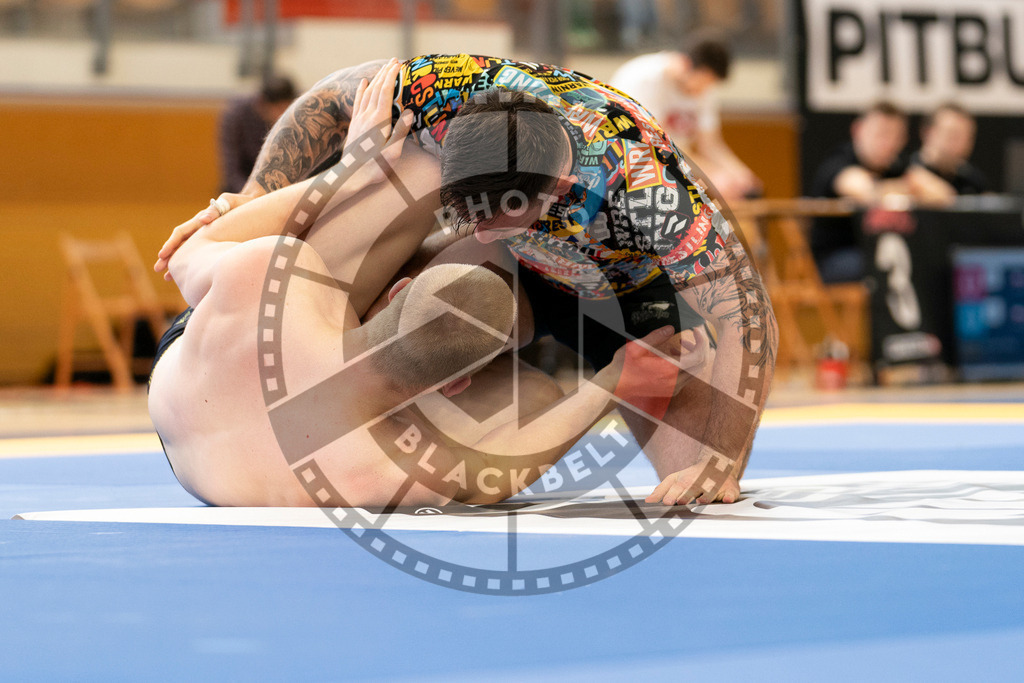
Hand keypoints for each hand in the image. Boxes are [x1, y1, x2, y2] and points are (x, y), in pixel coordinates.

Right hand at [153, 192, 251, 277]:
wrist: (252, 206)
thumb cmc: (240, 204)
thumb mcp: (229, 203)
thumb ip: (217, 209)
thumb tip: (204, 219)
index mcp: (200, 220)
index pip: (181, 233)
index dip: (171, 244)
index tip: (162, 254)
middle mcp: (200, 230)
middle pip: (180, 245)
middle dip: (168, 257)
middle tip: (157, 269)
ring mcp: (206, 238)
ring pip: (188, 253)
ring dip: (177, 264)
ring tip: (166, 278)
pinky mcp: (214, 245)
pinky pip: (200, 256)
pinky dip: (192, 266)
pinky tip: (186, 277)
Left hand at [344, 58, 413, 185]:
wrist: (352, 176)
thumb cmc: (376, 167)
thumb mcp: (393, 151)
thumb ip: (401, 130)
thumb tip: (409, 111)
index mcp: (379, 120)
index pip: (385, 91)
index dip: (392, 76)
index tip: (399, 64)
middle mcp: (367, 116)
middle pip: (376, 88)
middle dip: (386, 73)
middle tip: (395, 61)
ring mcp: (359, 119)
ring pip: (368, 92)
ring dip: (376, 78)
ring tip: (384, 68)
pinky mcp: (355, 125)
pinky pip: (359, 101)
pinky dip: (362, 89)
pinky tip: (364, 83)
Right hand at [609, 326, 708, 401]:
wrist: (615, 386)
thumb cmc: (624, 366)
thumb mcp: (638, 347)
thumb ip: (656, 336)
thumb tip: (671, 328)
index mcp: (669, 369)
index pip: (698, 356)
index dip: (701, 341)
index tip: (695, 330)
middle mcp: (675, 381)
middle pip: (700, 364)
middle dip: (698, 348)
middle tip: (689, 337)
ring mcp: (673, 388)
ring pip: (695, 371)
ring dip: (692, 356)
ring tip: (677, 345)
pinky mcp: (670, 391)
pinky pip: (687, 377)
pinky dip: (686, 365)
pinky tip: (671, 356)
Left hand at [645, 455, 739, 504]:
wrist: (718, 463)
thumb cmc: (693, 476)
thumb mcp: (675, 479)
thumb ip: (661, 490)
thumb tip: (648, 501)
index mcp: (686, 480)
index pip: (678, 487)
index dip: (673, 494)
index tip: (668, 501)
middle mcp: (701, 482)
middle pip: (693, 489)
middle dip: (686, 495)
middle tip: (681, 502)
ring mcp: (716, 485)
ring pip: (711, 492)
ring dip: (706, 496)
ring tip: (701, 500)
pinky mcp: (730, 489)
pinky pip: (731, 494)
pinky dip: (729, 497)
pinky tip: (727, 500)